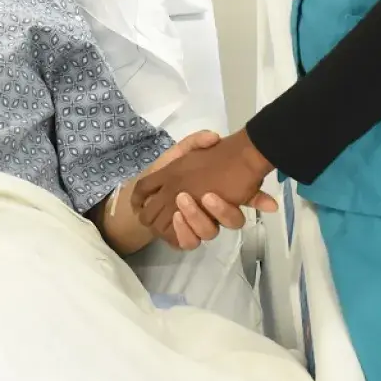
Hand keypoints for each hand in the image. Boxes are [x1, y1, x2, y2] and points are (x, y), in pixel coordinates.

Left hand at [134, 130, 222, 251]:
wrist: (146, 186)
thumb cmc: (170, 168)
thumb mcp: (184, 151)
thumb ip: (198, 142)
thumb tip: (214, 137)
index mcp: (217, 199)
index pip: (235, 214)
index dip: (228, 209)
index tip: (212, 194)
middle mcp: (209, 216)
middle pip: (221, 226)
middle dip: (209, 213)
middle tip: (197, 196)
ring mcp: (194, 227)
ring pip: (204, 234)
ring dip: (194, 221)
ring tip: (181, 205)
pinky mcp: (179, 236)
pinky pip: (186, 243)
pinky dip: (182, 233)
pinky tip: (175, 217)